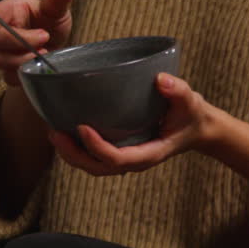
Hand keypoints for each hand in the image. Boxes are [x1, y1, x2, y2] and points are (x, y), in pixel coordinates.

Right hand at [0, 0, 74, 85]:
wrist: (55, 46)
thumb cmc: (51, 23)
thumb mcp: (57, 10)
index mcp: (10, 10)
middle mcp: (1, 30)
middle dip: (22, 40)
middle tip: (44, 37)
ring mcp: (1, 51)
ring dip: (21, 60)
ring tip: (44, 55)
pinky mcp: (6, 69)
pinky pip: (8, 76)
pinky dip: (24, 74)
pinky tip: (39, 69)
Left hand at [48, 73, 211, 174]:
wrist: (196, 127)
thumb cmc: (190, 114)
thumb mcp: (190, 100)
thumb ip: (178, 90)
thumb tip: (161, 80)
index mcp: (149, 153)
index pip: (117, 159)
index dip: (96, 147)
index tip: (81, 127)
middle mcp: (134, 160)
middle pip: (97, 167)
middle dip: (74, 154)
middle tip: (54, 133)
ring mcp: (126, 157)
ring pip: (92, 165)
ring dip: (70, 154)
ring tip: (52, 133)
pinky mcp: (120, 150)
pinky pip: (94, 156)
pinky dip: (77, 148)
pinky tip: (63, 130)